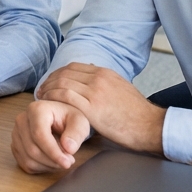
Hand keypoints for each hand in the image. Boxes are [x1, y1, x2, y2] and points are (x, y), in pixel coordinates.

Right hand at [11, 100, 90, 172]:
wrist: (59, 118)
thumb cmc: (68, 118)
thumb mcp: (79, 122)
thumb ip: (76, 133)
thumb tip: (68, 148)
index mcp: (36, 110)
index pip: (39, 135)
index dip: (53, 152)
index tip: (67, 162)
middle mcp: (22, 120)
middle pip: (32, 149)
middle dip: (52, 161)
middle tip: (69, 161)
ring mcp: (16, 133)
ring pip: (28, 159)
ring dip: (47, 165)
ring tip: (61, 159)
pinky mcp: (15, 145)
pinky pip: (25, 163)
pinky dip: (40, 167)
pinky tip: (51, 161)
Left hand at [36, 63, 165, 154]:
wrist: (150, 125)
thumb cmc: (137, 113)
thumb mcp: (121, 88)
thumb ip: (105, 82)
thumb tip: (93, 73)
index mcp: (105, 73)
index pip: (74, 67)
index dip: (58, 73)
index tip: (51, 81)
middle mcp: (99, 78)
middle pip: (65, 72)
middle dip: (50, 80)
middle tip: (42, 89)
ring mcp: (95, 92)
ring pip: (62, 83)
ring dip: (48, 89)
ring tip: (41, 96)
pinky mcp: (92, 107)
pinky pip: (65, 96)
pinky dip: (53, 97)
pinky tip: (47, 103)